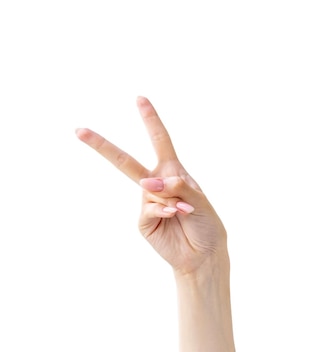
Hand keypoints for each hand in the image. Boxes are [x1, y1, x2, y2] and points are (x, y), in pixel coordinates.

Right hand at [76, 96, 226, 274]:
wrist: (205, 254)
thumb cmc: (207, 224)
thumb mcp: (200, 199)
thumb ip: (177, 186)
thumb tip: (147, 182)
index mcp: (173, 171)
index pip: (160, 141)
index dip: (150, 120)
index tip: (140, 98)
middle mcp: (157, 183)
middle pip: (126, 161)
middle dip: (102, 146)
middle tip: (79, 130)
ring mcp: (148, 201)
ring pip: (149, 187)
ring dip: (171, 197)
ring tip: (186, 210)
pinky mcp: (143, 220)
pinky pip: (150, 206)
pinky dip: (165, 209)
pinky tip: (176, 215)